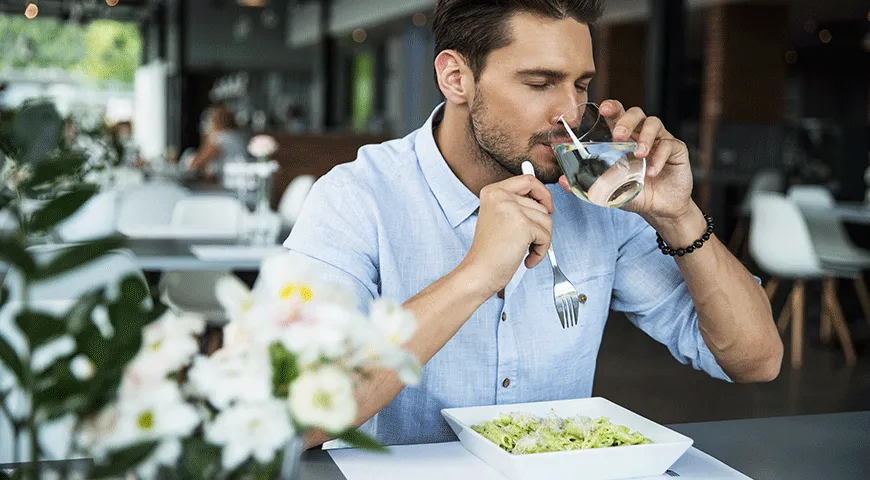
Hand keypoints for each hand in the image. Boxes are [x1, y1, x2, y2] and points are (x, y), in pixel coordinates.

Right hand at [459, 175, 553, 295]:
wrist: (479, 272)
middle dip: (540, 227)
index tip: (546, 205)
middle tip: (528, 242)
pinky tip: (526, 259)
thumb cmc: (488, 252)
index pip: (528, 180)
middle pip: (540, 205)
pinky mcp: (523, 225)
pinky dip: (540, 251)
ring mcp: (512, 209)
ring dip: (540, 241)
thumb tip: (544, 202)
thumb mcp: (498, 218)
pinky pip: (546, 236)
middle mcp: (501, 196)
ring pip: (546, 221)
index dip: (542, 193)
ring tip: (524, 251)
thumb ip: (516, 206)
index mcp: (493, 192)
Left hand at [558, 99, 692, 220]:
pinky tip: (652, 172)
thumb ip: (588, 184)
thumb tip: (562, 180)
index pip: (617, 115)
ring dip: (645, 137)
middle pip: (636, 113)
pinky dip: (659, 157)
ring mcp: (660, 140)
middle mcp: (642, 134)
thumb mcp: (609, 190)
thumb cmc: (634, 193)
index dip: (611, 108)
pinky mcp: (677, 150)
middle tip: (619, 136)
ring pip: (654, 123)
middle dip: (626, 120)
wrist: (661, 209)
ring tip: (638, 155)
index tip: (602, 109)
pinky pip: (669, 144)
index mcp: (625, 138)